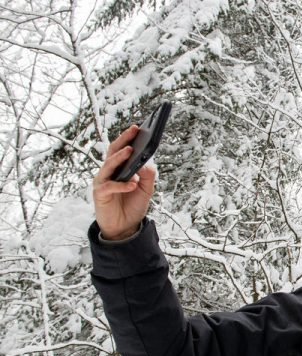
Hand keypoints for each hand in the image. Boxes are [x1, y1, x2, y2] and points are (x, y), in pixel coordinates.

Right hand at [92, 125, 156, 239]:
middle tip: (134, 130)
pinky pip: (110, 186)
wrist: (124, 227)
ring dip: (120, 158)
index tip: (139, 127)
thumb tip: (147, 162)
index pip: (122, 149)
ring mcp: (103, 182)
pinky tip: (133, 183)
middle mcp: (109, 172)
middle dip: (124, 140)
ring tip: (131, 151)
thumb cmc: (133, 205)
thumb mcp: (146, 190)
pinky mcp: (100, 194)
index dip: (129, 138)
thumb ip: (148, 176)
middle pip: (113, 151)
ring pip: (109, 165)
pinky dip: (122, 184)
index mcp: (119, 168)